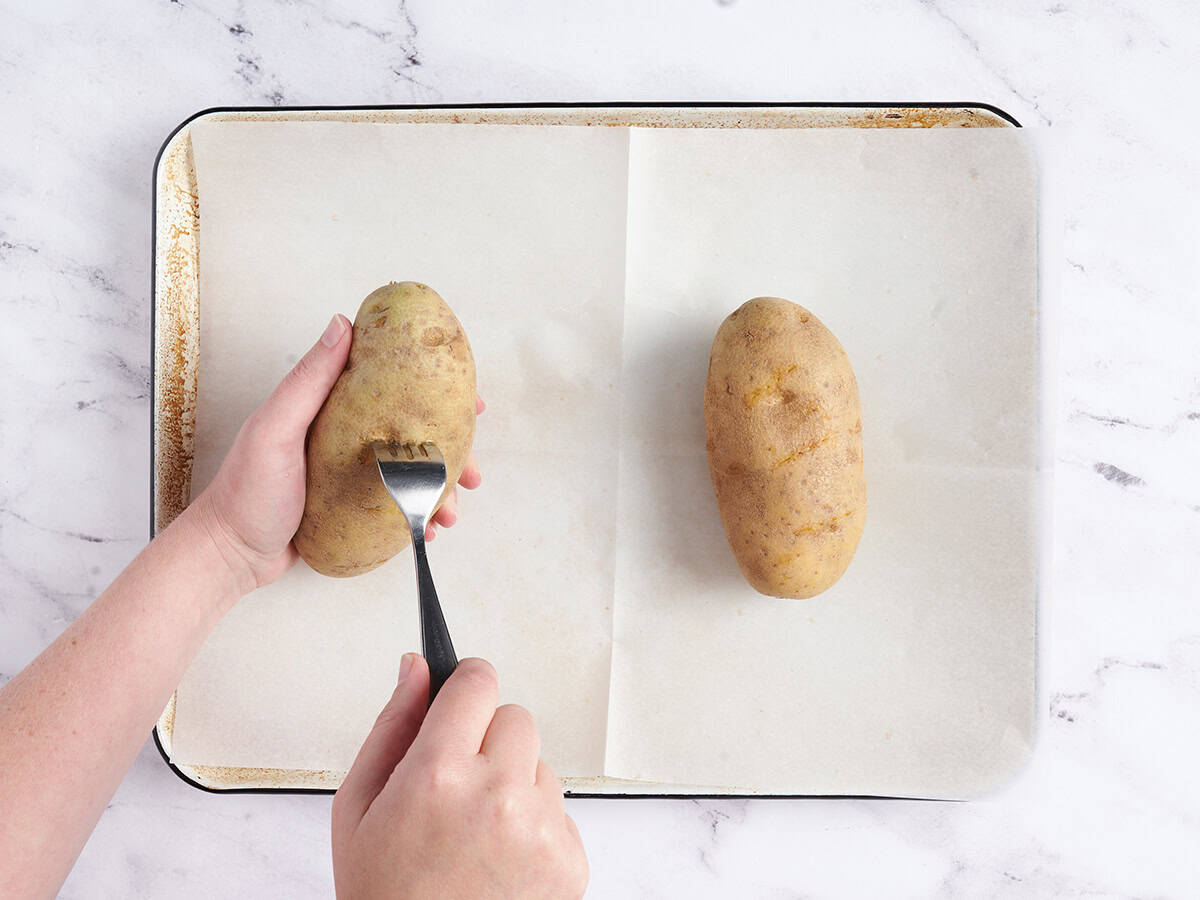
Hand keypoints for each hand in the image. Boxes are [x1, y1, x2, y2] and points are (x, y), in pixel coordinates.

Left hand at [191, 314, 484, 591]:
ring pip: (411, 474)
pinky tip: (427, 530)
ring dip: (439, 490)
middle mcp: (346, 438)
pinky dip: (417, 516)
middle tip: (473, 470)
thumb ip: (309, 381)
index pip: (392, 387)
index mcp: (331, 410)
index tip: (468, 399)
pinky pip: (396, 507)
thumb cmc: (245, 492)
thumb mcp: (275, 429)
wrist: (228, 555)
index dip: (435, 390)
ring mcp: (350, 476)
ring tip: (450, 512)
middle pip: (413, 434)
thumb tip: (343, 324)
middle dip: (451, 451)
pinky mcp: (351, 510)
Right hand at [332, 657, 588, 899]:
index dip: (465, 686)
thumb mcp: (358, 808)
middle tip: (457, 786)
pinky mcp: (570, 859)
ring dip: (513, 785)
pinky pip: (559, 812)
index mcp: (438, 775)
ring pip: (539, 766)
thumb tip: (416, 667)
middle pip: (515, 717)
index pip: (477, 683)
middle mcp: (497, 796)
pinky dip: (534, 827)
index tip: (459, 698)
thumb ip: (391, 726)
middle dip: (488, 739)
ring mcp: (540, 829)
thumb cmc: (384, 894)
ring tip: (474, 834)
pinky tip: (498, 858)